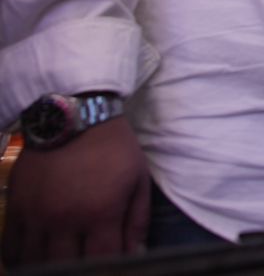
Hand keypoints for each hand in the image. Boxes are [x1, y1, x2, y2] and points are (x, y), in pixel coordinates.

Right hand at [2, 117, 150, 264]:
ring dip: (50, 268)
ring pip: (36, 263)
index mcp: (100, 212)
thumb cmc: (114, 149)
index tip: (111, 268)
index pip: (102, 261)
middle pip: (66, 267)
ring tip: (63, 264)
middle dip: (79, 271)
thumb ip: (137, 222)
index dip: (108, 270)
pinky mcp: (16, 207)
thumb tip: (135, 255)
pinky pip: (11, 247)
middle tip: (85, 265)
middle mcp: (65, 219)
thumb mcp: (138, 180)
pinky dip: (21, 259)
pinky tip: (35, 258)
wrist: (75, 117)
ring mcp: (37, 214)